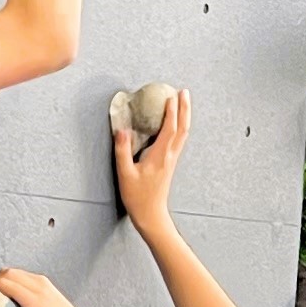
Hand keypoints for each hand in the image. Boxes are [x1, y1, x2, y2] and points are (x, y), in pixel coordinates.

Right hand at [114, 86, 188, 229]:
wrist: (151, 215)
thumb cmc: (137, 197)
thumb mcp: (125, 174)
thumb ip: (122, 151)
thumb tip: (121, 130)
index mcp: (160, 157)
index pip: (169, 129)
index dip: (171, 112)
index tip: (171, 95)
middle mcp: (169, 156)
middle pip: (182, 128)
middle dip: (184, 109)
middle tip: (184, 91)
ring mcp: (172, 160)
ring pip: (183, 134)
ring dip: (184, 116)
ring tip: (183, 101)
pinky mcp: (170, 163)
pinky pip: (179, 140)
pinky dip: (180, 126)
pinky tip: (177, 122)